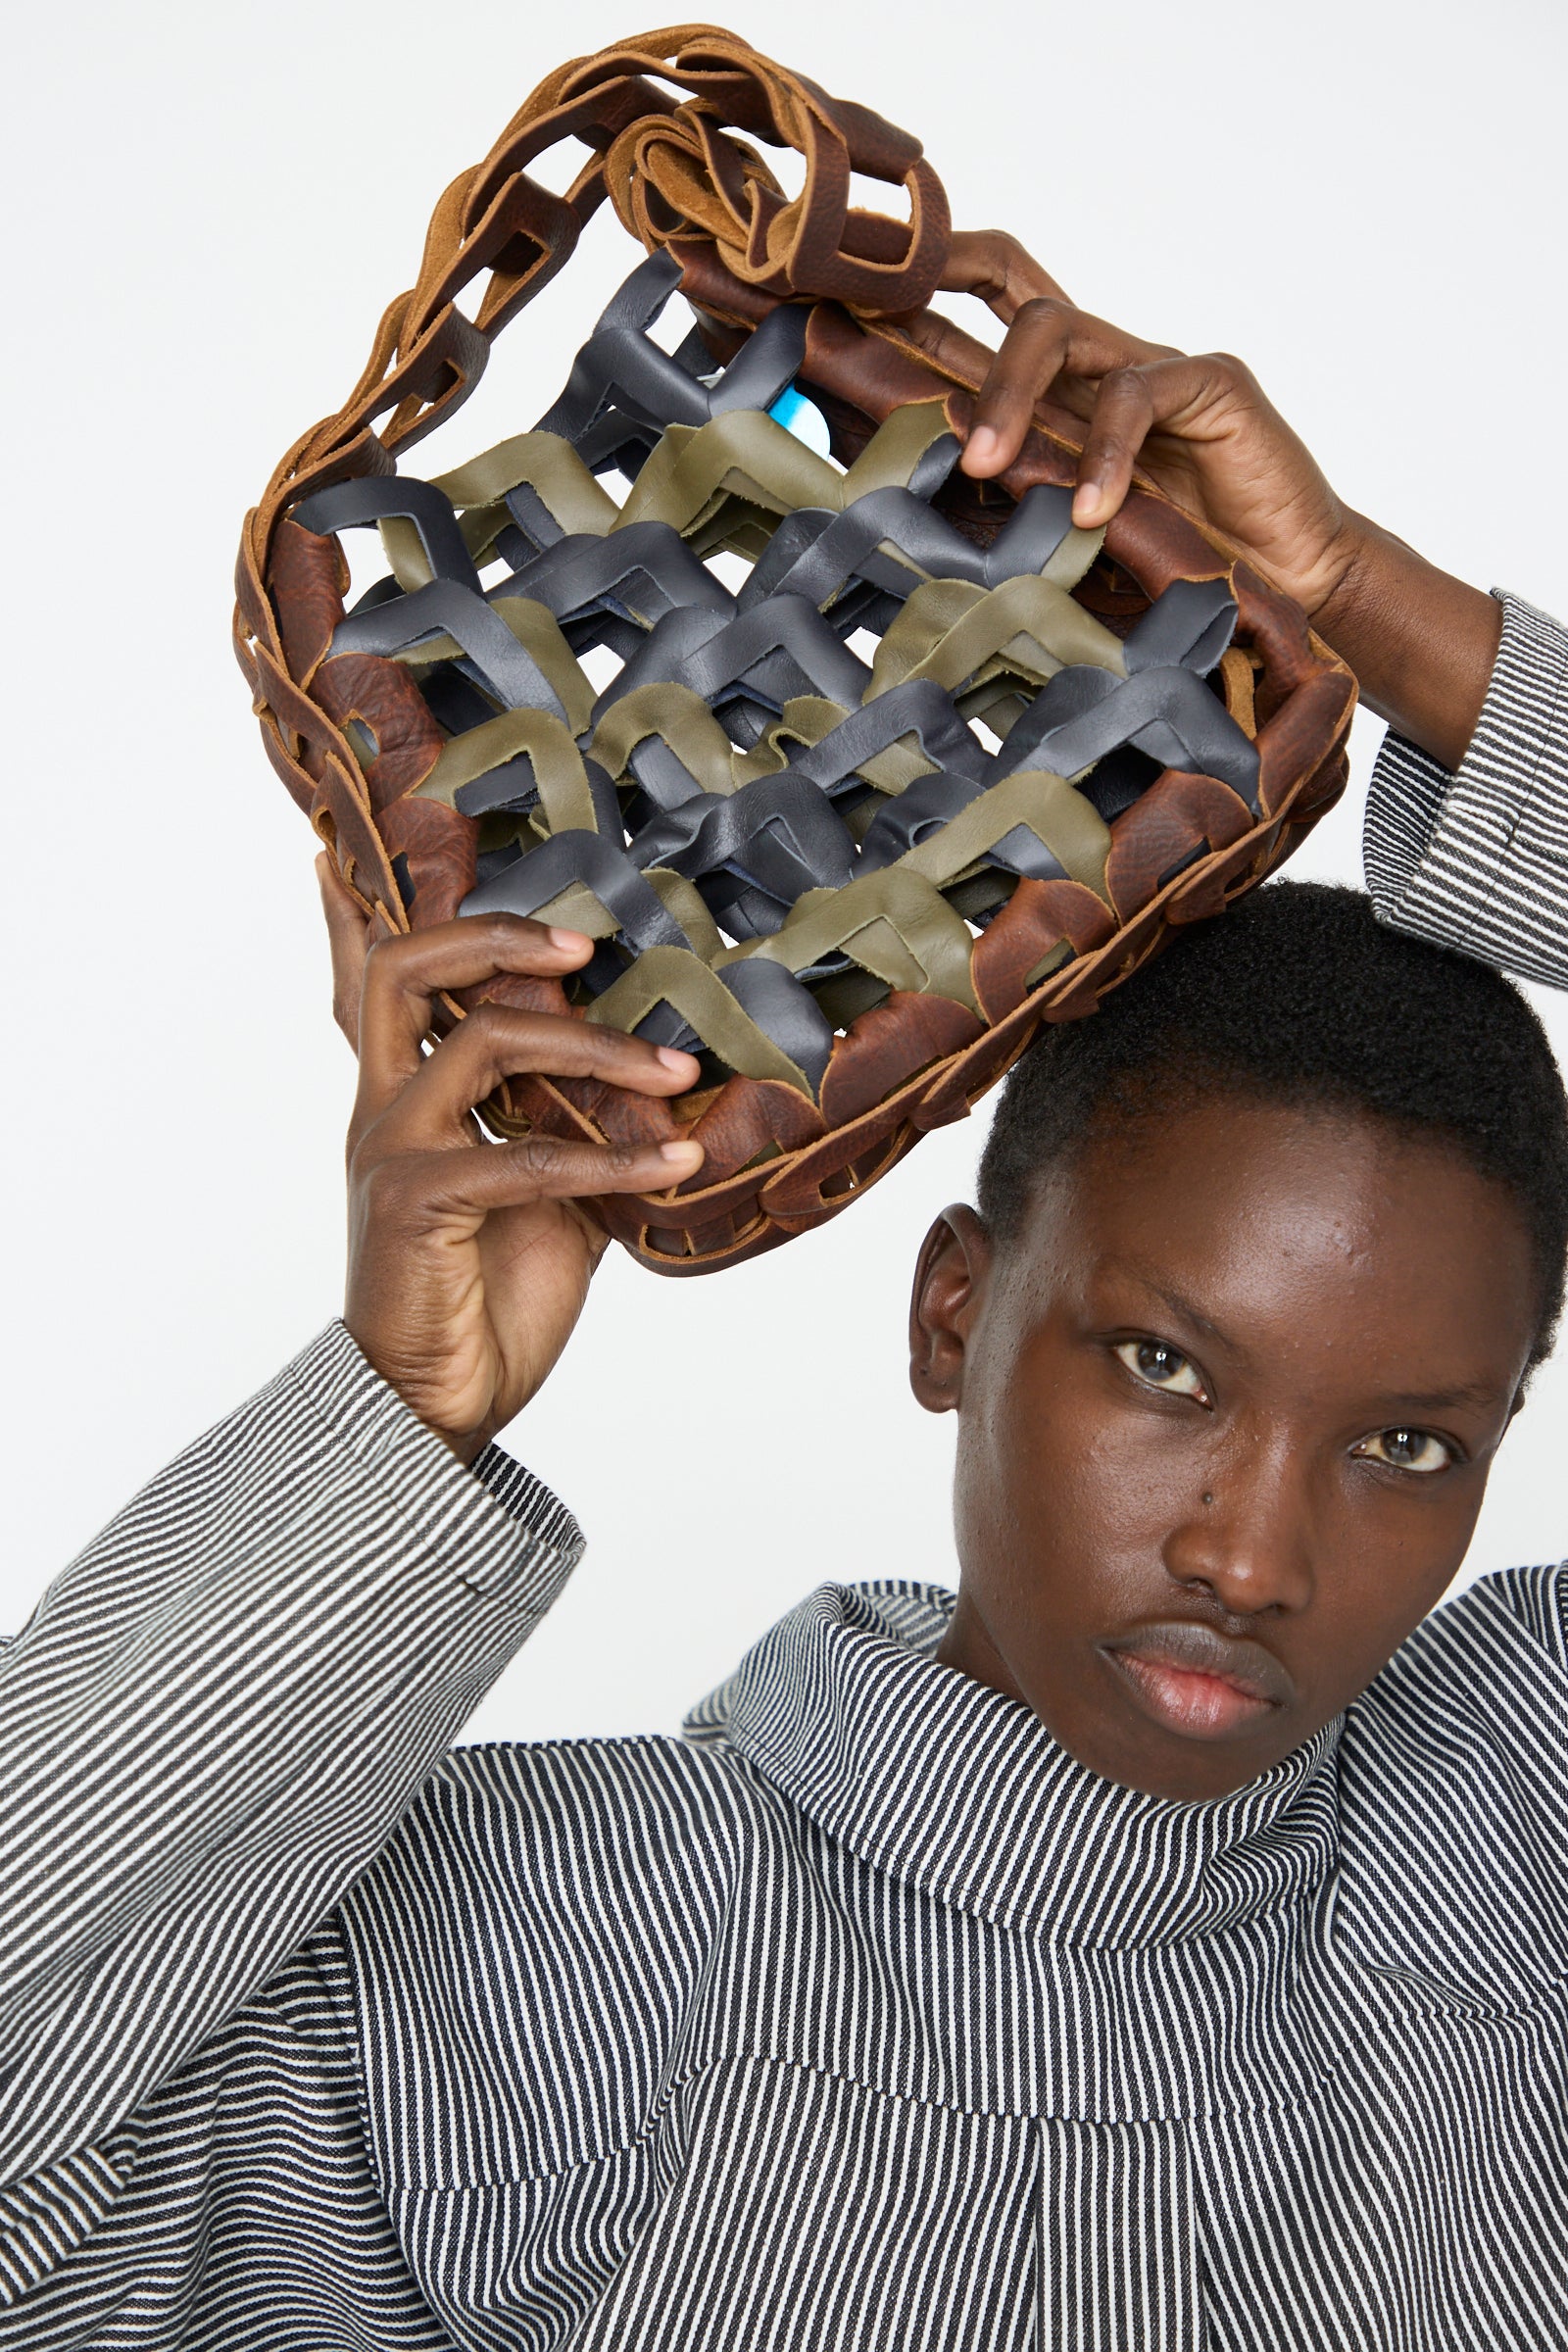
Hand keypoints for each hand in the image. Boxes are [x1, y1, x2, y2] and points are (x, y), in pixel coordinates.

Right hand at [319, 858, 701, 1459]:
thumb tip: (660, 1082)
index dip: (364, 913)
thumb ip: (580, 1132)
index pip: (372, 986)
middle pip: (401, 971)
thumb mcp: (553, 1204)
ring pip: (480, 1043)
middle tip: (585, 944)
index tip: (379, 846)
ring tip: (674, 1069)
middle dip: (493, 938)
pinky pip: (525, 1157)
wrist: (434, 1408)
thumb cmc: (484, 1303)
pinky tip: (677, 1161)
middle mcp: (382, 1110)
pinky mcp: (416, 1203)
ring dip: (592, 1048)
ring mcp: (391, 1151)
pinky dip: (612, 1157)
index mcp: (402, 1100)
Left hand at [902, 229, 1499, 769]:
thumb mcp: (1066, 542)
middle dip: (943, 291)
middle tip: (888, 349)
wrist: (1287, 587)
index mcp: (1064, 397)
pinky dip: (1107, 455)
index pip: (992, 308)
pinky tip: (1092, 511)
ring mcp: (1154, 367)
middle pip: (1015, 292)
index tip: (851, 289)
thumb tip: (900, 532)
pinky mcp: (1210, 384)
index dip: (929, 281)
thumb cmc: (1174, 567)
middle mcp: (1101, 367)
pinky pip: (1139, 393)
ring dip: (1007, 393)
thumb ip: (1005, 518)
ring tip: (983, 468)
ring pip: (1057, 328)